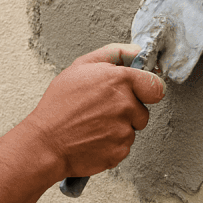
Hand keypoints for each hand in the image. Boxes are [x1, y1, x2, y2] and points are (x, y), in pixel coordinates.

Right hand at [22, 43, 164, 180]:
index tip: (137, 93)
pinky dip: (111, 144)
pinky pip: (123, 146)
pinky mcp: (120, 151)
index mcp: (120, 80)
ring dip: (118, 128)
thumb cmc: (59, 104)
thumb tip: (138, 51)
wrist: (46, 142)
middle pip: (143, 110)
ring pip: (132, 129)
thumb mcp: (80, 67)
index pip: (156, 86)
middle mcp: (126, 105)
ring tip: (93, 125)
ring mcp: (124, 131)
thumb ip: (114, 53)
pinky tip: (93, 138)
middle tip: (101, 110)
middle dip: (127, 111)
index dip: (146, 90)